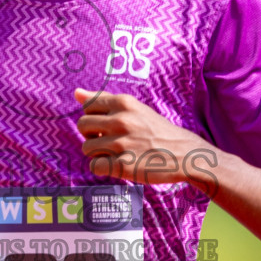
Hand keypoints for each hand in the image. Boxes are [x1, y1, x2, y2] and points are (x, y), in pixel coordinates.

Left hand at [73, 88, 218, 193]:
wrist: (184, 154)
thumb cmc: (157, 131)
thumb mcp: (135, 108)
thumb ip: (104, 99)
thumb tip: (76, 92)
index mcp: (124, 103)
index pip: (87, 106)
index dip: (93, 118)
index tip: (105, 125)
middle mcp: (121, 120)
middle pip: (82, 126)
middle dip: (90, 135)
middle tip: (108, 141)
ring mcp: (122, 143)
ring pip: (87, 148)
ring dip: (97, 153)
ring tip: (116, 154)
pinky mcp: (123, 165)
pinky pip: (95, 166)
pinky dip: (103, 168)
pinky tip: (118, 165)